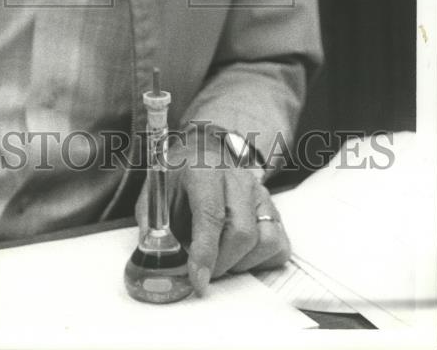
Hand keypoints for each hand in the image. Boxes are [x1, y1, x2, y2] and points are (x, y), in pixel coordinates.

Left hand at [135, 126, 289, 296]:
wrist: (199, 158)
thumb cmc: (177, 182)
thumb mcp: (156, 199)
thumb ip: (156, 231)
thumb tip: (161, 268)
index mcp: (204, 171)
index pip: (211, 215)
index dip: (205, 252)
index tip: (198, 279)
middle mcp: (238, 179)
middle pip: (242, 232)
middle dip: (222, 263)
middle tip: (204, 271)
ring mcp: (260, 193)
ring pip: (266, 241)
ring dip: (242, 262)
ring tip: (221, 259)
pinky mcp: (273, 209)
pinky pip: (279, 245)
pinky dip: (260, 260)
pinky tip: (238, 254)